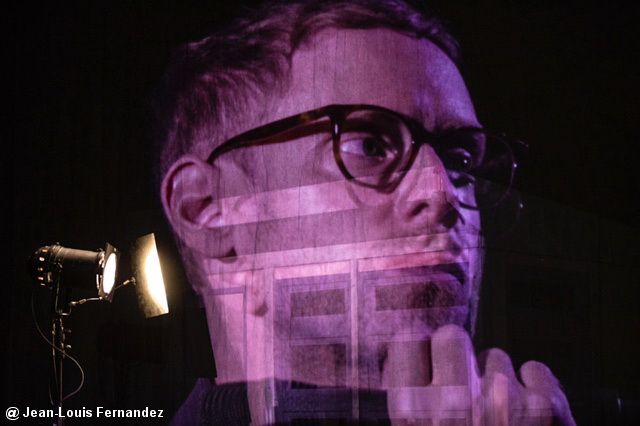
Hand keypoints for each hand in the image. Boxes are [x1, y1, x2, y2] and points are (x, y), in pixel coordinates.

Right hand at [384, 324, 575, 424]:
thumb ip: (412, 409)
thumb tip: (410, 364)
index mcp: (413, 415)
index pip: (407, 344)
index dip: (421, 354)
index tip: (428, 364)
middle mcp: (454, 400)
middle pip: (452, 336)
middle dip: (458, 354)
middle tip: (465, 379)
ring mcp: (504, 400)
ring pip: (497, 356)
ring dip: (498, 378)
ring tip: (501, 415)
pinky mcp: (547, 407)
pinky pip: (535, 369)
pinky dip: (535, 387)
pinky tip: (531, 415)